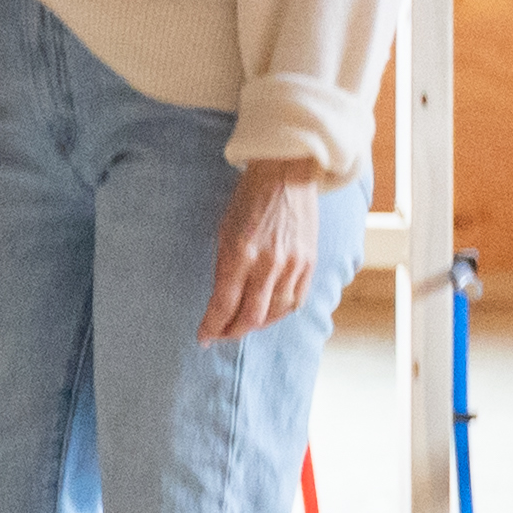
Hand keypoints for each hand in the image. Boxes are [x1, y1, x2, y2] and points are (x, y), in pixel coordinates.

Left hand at [200, 166, 331, 345]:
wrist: (285, 175)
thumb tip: (221, 303)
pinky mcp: (310, 263)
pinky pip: (296, 300)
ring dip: (256, 326)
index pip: (224, 304)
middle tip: (220, 336)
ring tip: (241, 328)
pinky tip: (268, 316)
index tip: (202, 337)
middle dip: (232, 331)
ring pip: (275, 313)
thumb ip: (224, 268)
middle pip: (251, 316)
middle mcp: (268, 264)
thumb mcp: (224, 232)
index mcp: (240, 254)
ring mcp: (293, 265)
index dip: (212, 326)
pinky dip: (280, 314)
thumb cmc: (248, 201)